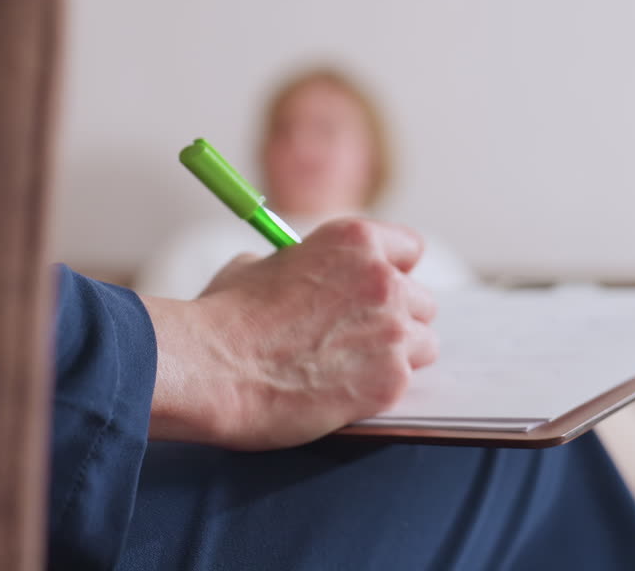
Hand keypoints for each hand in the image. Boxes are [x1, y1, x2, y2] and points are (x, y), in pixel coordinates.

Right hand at [140, 218, 438, 449]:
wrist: (211, 370)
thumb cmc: (223, 318)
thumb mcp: (257, 266)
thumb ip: (299, 266)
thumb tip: (303, 276)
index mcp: (354, 241)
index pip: (408, 249)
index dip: (392, 271)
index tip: (376, 291)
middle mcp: (383, 279)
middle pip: (421, 300)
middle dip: (395, 319)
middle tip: (359, 339)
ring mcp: (392, 330)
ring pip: (423, 344)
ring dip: (395, 356)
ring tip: (350, 370)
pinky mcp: (391, 380)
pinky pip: (405, 383)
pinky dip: (378, 390)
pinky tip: (340, 393)